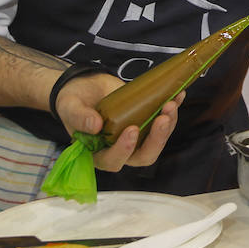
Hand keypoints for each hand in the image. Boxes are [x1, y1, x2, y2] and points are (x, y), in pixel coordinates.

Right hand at [54, 72, 184, 171]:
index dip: (124, 150)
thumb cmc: (74, 101)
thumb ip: (79, 117)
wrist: (85, 86)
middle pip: (143, 156)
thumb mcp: (70, 107)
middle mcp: (120, 149)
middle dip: (156, 139)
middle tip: (162, 117)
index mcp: (98, 153)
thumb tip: (95, 126)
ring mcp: (136, 137)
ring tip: (171, 104)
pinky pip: (162, 123)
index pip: (113, 160)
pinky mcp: (146, 123)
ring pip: (157, 141)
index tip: (131, 130)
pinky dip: (172, 111)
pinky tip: (178, 96)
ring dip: (168, 125)